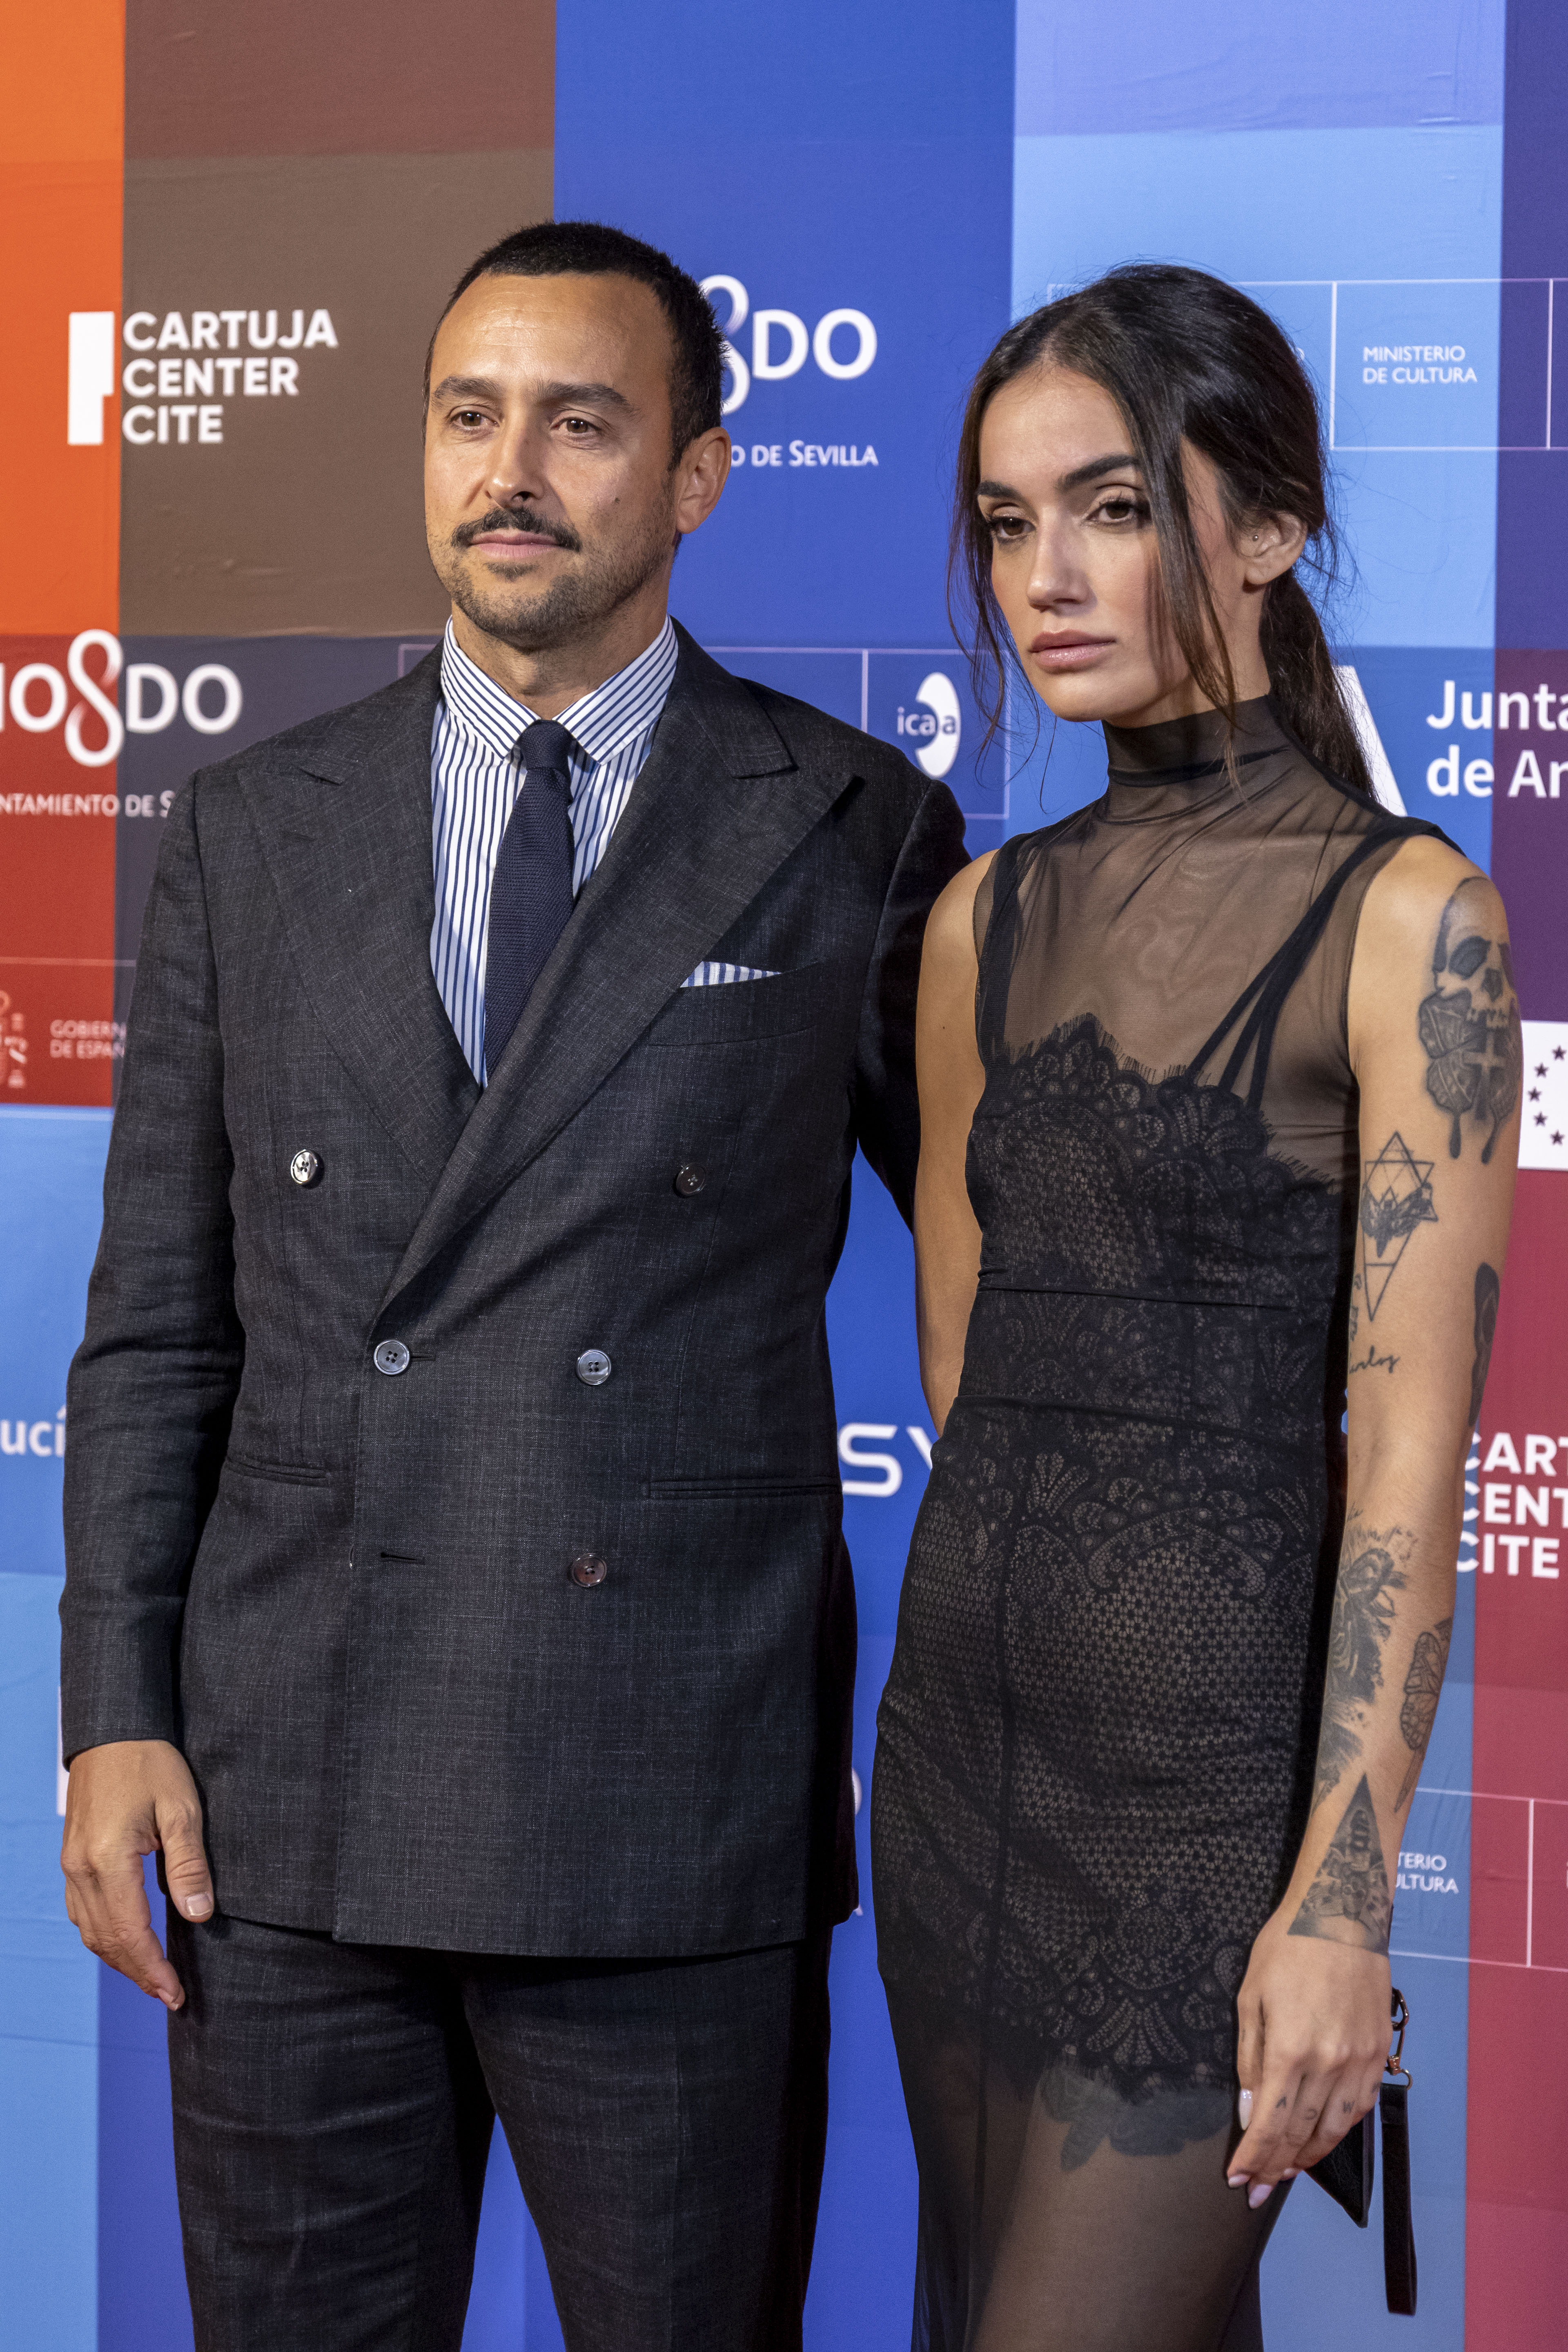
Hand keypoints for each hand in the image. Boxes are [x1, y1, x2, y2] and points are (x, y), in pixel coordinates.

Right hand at [61, 1739, 213, 2008]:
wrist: (113, 1731)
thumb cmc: (152, 1764)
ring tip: (153, 1977)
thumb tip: (199, 1915)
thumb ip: (189, 1866)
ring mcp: (71, 1865)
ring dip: (119, 1959)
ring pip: (90, 1931)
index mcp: (109, 1860)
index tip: (175, 1995)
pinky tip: (128, 1941)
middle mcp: (81, 1869)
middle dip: (138, 1973)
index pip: (130, 1934)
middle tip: (169, 1995)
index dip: (152, 1969)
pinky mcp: (72, 1858)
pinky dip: (105, 1935)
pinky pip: (83, 1911)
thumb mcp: (183, 1810)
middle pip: (106, 1941)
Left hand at [1228, 1906, 1390, 2203]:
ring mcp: (1359, 2061)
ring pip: (1334, 2129)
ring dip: (1309, 2157)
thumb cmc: (1286, 1948)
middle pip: (1300, 2134)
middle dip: (1275, 2167)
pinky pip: (1359, 2107)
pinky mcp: (1379, 2053)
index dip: (1252, 2157)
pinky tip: (1322, 2137)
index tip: (1238, 2180)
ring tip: (1286, 2171)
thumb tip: (1248, 2111)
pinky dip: (1339, 2130)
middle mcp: (1328, 2063)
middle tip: (1257, 2190)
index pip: (1268, 2123)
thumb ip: (1248, 2058)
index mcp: (1289, 2049)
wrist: (1343, 1915)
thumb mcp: (1250, 1997)